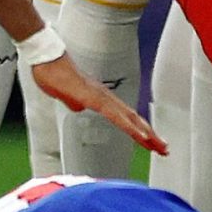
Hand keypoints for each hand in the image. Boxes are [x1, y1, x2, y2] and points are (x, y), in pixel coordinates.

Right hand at [28, 55, 167, 154]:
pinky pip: (114, 116)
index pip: (126, 118)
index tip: (152, 143)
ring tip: (157, 146)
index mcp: (101, 99)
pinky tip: (139, 136)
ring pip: (128, 118)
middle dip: (150, 135)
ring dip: (145, 133)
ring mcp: (101, 97)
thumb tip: (81, 108)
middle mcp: (106, 97)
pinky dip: (129, 127)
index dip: (140, 131)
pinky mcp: (92, 98)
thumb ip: (77, 103)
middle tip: (165, 149)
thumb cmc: (55, 75)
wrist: (46, 62)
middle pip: (133, 119)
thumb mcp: (68, 97)